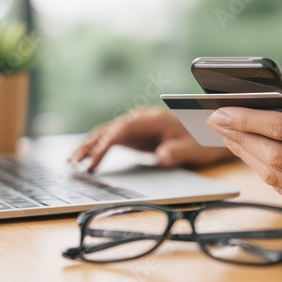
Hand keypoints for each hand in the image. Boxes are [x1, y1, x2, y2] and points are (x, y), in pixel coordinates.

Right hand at [70, 107, 232, 171]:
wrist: (209, 136)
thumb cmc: (202, 141)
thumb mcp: (193, 149)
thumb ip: (178, 151)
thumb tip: (162, 156)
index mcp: (153, 119)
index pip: (124, 128)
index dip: (107, 142)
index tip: (94, 159)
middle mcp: (141, 120)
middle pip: (109, 129)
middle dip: (89, 144)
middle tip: (72, 161)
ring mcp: (136, 127)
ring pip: (107, 134)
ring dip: (89, 146)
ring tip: (71, 162)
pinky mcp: (135, 136)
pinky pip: (112, 141)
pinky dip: (98, 149)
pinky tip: (87, 161)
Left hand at [208, 93, 281, 211]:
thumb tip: (268, 103)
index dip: (247, 120)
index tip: (222, 112)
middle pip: (273, 156)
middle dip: (238, 137)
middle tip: (216, 123)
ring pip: (274, 177)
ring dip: (245, 155)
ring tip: (227, 137)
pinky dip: (262, 171)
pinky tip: (249, 155)